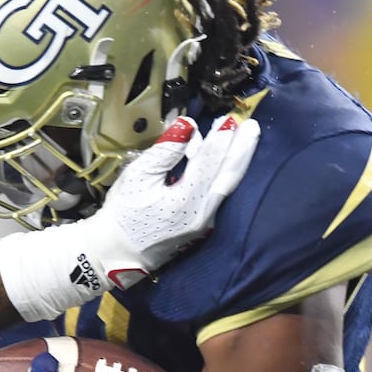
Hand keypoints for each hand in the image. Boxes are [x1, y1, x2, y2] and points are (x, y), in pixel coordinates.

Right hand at [86, 113, 259, 288]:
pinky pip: (215, 192)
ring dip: (232, 159)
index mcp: (186, 201)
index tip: (231, 119)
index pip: (209, 163)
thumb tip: (187, 126)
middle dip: (242, 149)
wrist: (117, 253)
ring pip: (224, 184)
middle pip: (228, 176)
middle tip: (253, 126)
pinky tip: (214, 156)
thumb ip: (166, 151)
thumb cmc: (123, 213)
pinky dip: (219, 172)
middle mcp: (202, 213)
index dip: (221, 139)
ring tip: (236, 134)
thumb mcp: (138, 177)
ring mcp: (204, 221)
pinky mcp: (201, 224)